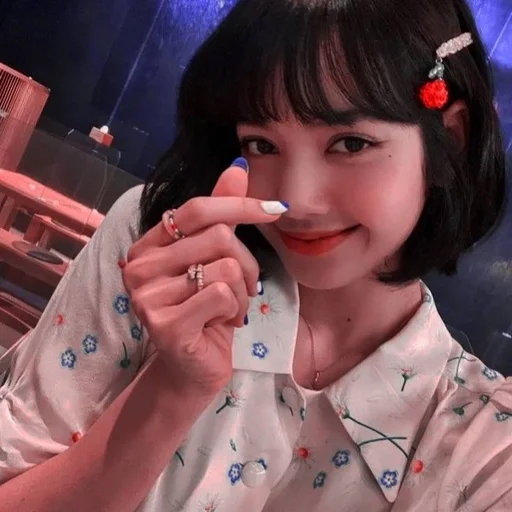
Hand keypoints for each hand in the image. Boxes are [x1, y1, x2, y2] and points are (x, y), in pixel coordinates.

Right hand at [123, 160, 287, 396]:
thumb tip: (237, 167)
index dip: (241, 204)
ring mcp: (147, 296)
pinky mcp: (164, 323)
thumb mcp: (214, 259)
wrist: (193, 366)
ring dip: (242, 292)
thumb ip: (221, 215)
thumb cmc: (205, 310)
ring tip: (231, 309)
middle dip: (248, 264)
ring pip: (226, 268)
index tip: (276, 209)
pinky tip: (222, 323)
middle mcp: (139, 265)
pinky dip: (235, 310)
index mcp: (149, 244)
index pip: (199, 209)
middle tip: (246, 288)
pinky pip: (222, 295)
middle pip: (219, 237)